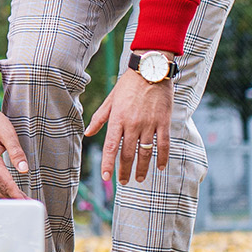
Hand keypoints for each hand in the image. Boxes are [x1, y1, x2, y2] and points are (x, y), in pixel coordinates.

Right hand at [0, 96, 28, 198]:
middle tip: (27, 206)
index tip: (25, 203)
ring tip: (20, 202)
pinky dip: (1, 188)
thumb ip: (16, 152)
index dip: (16, 194)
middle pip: (1, 188)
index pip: (6, 182)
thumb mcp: (8, 134)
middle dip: (14, 198)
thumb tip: (24, 169)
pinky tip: (7, 191)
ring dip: (7, 195)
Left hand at [86, 70, 172, 185]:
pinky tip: (160, 167)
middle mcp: (133, 124)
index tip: (106, 178)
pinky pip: (163, 144)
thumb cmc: (128, 84)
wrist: (151, 69)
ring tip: (139, 179)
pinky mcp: (163, 122)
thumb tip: (88, 133)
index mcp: (117, 118)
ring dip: (142, 168)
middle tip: (123, 182)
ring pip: (145, 152)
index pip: (111, 147)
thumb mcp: (110, 100)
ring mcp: (149, 124)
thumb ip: (99, 118)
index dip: (108, 164)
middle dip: (124, 171)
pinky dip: (162, 158)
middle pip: (128, 153)